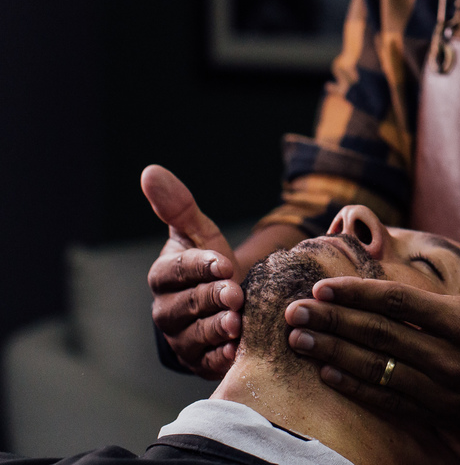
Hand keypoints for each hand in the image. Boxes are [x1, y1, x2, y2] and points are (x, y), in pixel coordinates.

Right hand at [143, 164, 243, 379]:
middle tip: (235, 294)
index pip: (176, 270)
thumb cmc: (210, 263)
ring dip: (216, 329)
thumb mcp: (200, 232)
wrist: (226, 302)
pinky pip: (207, 362)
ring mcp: (181, 338)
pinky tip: (235, 350)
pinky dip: (220, 357)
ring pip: (195, 335)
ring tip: (236, 323)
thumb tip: (151, 171)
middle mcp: (166, 310)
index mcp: (163, 276)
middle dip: (211, 298)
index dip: (199, 266)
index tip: (223, 262)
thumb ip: (178, 205)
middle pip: (186, 304)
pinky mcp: (200, 361)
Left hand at [284, 216, 459, 435]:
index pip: (399, 305)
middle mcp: (451, 358)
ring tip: (299, 341)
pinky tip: (330, 375)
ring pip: (378, 370)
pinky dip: (359, 388)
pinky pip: (393, 402)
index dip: (356, 295)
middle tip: (292, 312)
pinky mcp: (446, 413)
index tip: (323, 286)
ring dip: (334, 355)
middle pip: (378, 337)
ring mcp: (446, 390)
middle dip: (331, 323)